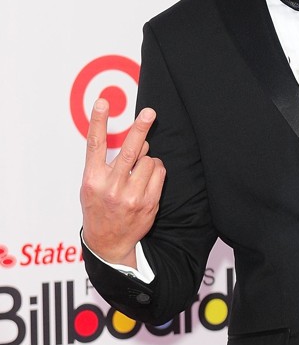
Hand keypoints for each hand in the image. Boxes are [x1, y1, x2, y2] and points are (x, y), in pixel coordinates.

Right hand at [80, 99, 165, 265]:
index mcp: (93, 179)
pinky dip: (156, 170)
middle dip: (140, 129)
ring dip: (147, 160)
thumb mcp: (93, 185)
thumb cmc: (99, 207)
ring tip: (138, 173)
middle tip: (150, 112)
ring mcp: (131, 196)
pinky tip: (147, 180)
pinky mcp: (148, 203)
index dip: (98, 121)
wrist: (108, 242)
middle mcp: (111, 187)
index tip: (102, 102)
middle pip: (130, 151)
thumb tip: (141, 142)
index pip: (95, 144)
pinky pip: (160, 173)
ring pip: (149, 161)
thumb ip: (109, 163)